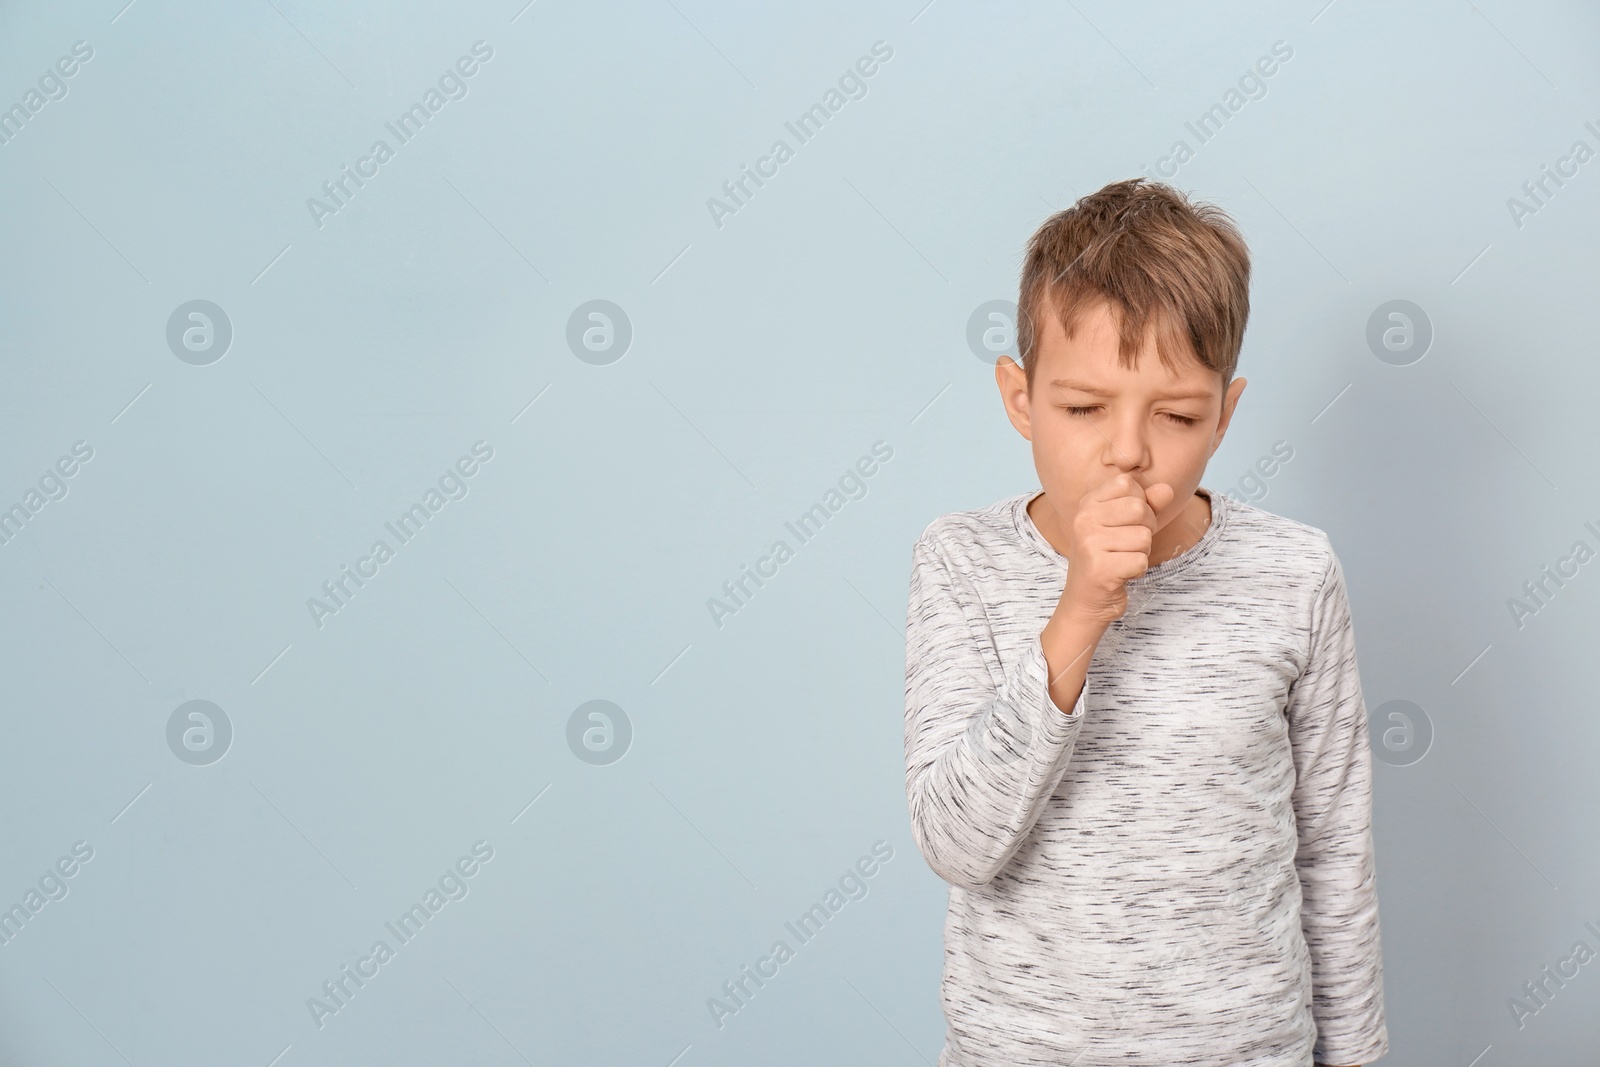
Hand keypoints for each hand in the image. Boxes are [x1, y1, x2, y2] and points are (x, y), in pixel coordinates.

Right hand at [1054, 471, 1174, 627]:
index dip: (1141, 502)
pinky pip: (1140, 561)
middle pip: (1140, 509)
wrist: (1086, 598)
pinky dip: (1138, 570)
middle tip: (1128, 545)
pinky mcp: (1099, 568)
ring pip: (1143, 536)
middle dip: (1145, 529)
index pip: (1129, 484)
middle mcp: (1084, 519)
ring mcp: (1089, 543)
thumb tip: (1167, 489)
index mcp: (1088, 503)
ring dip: (1142, 551)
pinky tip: (1121, 573)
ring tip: (1123, 559)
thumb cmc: (1109, 556)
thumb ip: (1148, 504)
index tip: (1126, 522)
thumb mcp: (1127, 524)